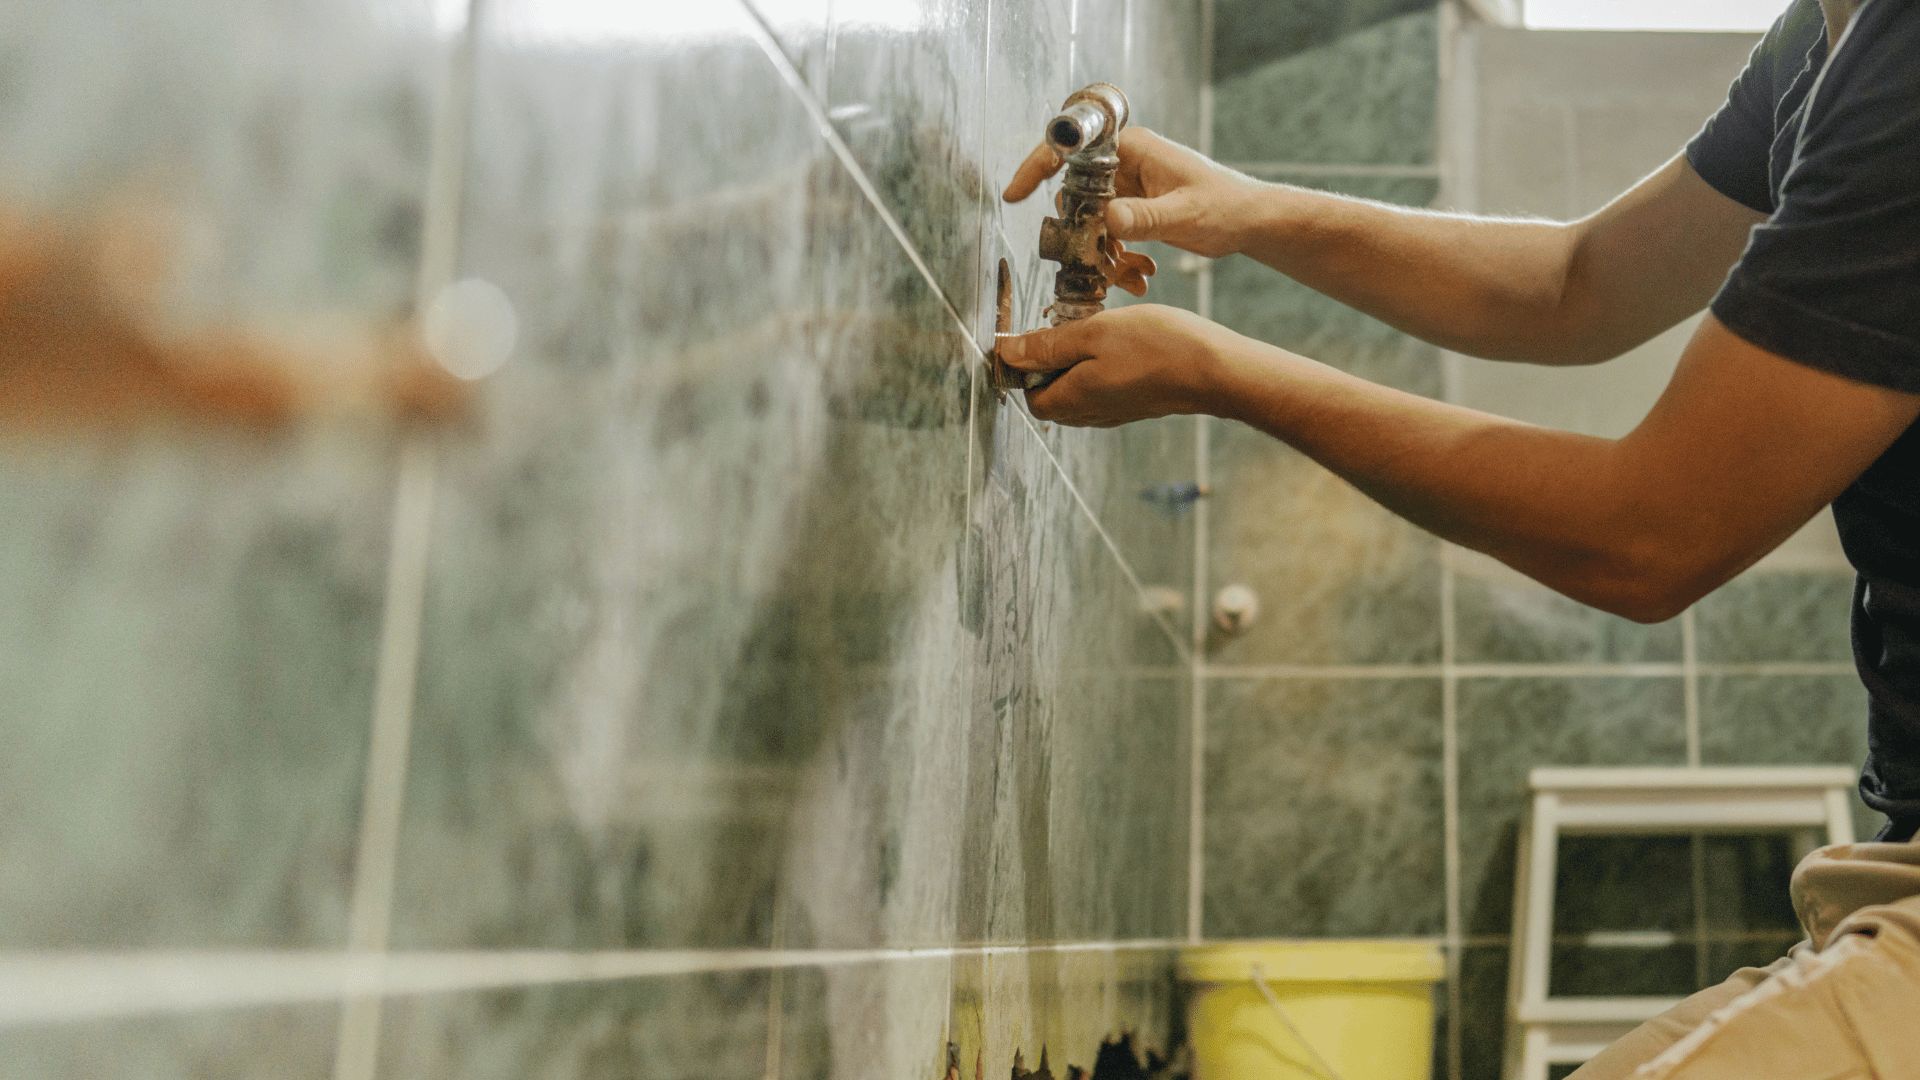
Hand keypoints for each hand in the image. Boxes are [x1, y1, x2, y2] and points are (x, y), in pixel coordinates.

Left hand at [994, 304, 1235, 426]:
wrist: (1214, 369)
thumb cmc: (1156, 347)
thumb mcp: (1092, 334)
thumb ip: (1046, 346)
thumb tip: (1006, 352)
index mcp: (1071, 401)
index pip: (1028, 394)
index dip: (1024, 365)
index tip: (1037, 332)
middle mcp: (1089, 415)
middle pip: (1051, 394)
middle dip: (1050, 362)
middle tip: (1069, 326)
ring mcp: (1114, 412)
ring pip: (1077, 390)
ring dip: (1077, 362)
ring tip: (1096, 331)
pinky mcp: (1134, 404)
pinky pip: (1102, 388)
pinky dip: (1100, 367)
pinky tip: (1119, 343)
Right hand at [1002, 127, 1259, 260]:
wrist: (1250, 222)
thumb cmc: (1227, 206)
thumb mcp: (1185, 215)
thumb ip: (1147, 218)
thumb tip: (1108, 218)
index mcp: (1132, 148)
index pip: (1072, 148)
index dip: (1037, 167)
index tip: (1015, 194)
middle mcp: (1124, 164)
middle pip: (1075, 197)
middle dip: (1083, 237)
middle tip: (1100, 262)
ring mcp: (1126, 188)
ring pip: (1089, 224)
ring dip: (1102, 256)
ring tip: (1131, 277)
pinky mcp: (1131, 210)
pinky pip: (1106, 237)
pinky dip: (1116, 261)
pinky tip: (1139, 277)